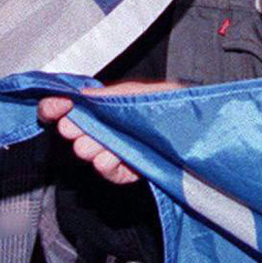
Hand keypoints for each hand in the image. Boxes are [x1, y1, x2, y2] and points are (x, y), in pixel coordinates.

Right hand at [38, 81, 181, 185]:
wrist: (206, 130)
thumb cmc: (180, 106)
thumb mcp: (150, 91)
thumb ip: (116, 93)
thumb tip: (84, 95)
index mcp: (108, 107)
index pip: (71, 106)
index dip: (56, 107)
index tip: (55, 108)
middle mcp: (108, 128)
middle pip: (75, 130)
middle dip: (73, 129)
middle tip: (74, 128)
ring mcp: (116, 149)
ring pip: (88, 151)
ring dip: (88, 147)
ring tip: (94, 144)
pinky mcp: (128, 170)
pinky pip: (109, 171)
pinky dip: (106, 165)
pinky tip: (111, 157)